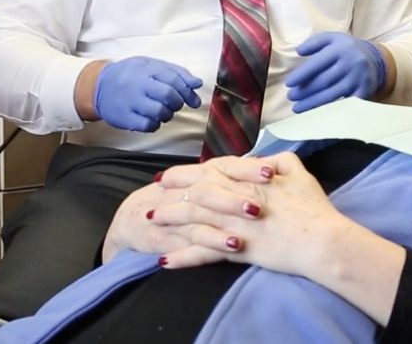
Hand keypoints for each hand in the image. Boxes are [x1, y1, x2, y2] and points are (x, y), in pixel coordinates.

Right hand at [94, 57, 202, 131]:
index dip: (187, 90)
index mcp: (147, 70)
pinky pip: (148, 125)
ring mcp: (130, 102)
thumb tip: (197, 83)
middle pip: (168, 95)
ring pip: (159, 112)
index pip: (173, 79)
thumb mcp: (152, 65)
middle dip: (178, 102)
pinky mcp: (124, 118)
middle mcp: (138, 85)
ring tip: (164, 111)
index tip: (194, 99)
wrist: (98, 86)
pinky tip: (152, 118)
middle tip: (176, 104)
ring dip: (168, 114)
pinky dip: (155, 124)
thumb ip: (176, 72)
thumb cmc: (130, 74)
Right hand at [103, 156, 274, 264]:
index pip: (227, 165)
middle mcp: (192, 189)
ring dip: (229, 217)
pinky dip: (214, 242)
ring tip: (254, 220)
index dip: (248, 167)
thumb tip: (274, 164)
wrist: (136, 218)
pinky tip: (233, 246)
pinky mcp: (174, 237)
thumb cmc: (182, 197)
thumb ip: (237, 174)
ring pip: (205, 212)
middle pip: (216, 186)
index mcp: (204, 174)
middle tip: (263, 198)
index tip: (271, 170)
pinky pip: (195, 239)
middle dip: (239, 192)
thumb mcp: (206, 180)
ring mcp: (181, 213)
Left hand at [152, 152, 349, 275]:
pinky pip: (204, 253)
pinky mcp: (237, 250)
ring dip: (171, 219)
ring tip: (152, 220)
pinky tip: (166, 259)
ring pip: (194, 218)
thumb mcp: (298, 171)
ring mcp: (234, 225)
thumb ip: (279, 159)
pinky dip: (184, 256)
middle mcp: (237, 199)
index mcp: (250, 179)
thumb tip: (266, 158)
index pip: (212, 170)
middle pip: (197, 191)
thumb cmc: (312, 206)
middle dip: (173, 190)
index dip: (189, 171)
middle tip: (154, 191)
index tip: (171, 173)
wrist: (320, 239)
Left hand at [285, 33, 387, 111]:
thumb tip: (298, 51)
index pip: (318, 63)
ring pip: (332, 95)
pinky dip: (330, 111)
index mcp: (341, 48)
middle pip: (324, 81)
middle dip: (305, 91)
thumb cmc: (347, 49)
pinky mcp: (364, 92)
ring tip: (297, 108)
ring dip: (313, 103)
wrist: (377, 60)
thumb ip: (315, 42)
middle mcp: (351, 63)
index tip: (289, 83)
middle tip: (291, 97)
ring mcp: (358, 80)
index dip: (302, 74)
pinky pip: (344, 104)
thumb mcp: (333, 39)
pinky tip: (317, 115)